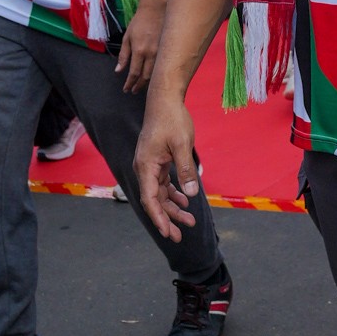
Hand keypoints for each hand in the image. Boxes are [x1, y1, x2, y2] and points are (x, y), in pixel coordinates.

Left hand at [115, 0, 163, 92]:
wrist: (157, 9)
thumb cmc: (140, 21)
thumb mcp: (127, 37)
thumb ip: (123, 55)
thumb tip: (118, 71)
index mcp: (139, 50)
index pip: (134, 73)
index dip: (129, 84)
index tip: (126, 89)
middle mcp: (152, 53)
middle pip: (146, 77)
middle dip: (139, 86)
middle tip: (134, 91)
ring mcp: (162, 52)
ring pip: (156, 73)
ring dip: (149, 83)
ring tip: (142, 87)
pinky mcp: (170, 49)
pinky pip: (163, 66)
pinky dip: (158, 73)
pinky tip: (154, 76)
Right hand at [133, 94, 199, 240]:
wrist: (165, 99)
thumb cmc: (172, 119)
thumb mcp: (182, 145)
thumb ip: (186, 170)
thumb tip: (191, 195)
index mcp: (146, 166)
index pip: (150, 200)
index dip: (159, 218)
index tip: (168, 233)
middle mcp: (144, 168)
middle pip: (154, 201)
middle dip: (167, 219)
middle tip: (180, 236)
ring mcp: (150, 165)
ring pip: (159, 194)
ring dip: (173, 208)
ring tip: (189, 221)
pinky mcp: (157, 161)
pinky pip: (163, 183)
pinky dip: (173, 193)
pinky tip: (185, 201)